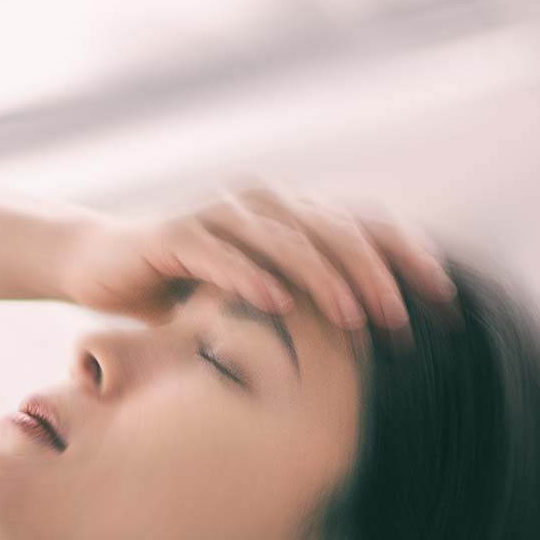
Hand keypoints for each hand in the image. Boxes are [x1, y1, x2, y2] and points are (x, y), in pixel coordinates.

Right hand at [56, 181, 454, 336]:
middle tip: (402, 318)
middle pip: (334, 229)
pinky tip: (277, 303)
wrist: (95, 264)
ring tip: (354, 319)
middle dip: (374, 274)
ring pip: (285, 240)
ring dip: (325, 280)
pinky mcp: (174, 234)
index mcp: (287, 212)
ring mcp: (217, 214)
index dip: (406, 255)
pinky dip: (251, 277)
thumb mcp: (250, 295)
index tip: (443, 300)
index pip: (362, 224)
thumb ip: (300, 299)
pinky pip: (220, 253)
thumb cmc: (178, 287)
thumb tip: (373, 337)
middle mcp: (260, 202)